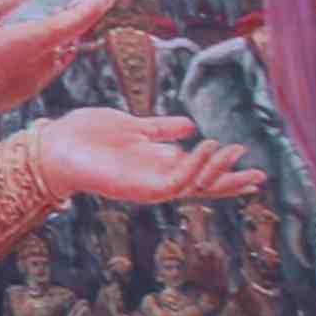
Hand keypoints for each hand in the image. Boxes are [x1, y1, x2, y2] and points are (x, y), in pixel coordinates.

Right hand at [0, 0, 120, 118]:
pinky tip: (46, 44)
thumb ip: (3, 2)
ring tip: (60, 16)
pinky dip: (56, 50)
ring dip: (66, 34)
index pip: (74, 21)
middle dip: (79, 16)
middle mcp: (41, 62)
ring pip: (63, 52)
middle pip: (71, 35)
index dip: (94, 6)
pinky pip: (52, 66)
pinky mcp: (27, 89)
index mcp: (31, 41)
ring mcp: (36, 79)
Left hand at [31, 107, 266, 209]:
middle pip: (203, 184)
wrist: (55, 143)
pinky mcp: (140, 188)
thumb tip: (190, 126)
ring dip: (215, 170)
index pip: (198, 168)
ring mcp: (149, 185)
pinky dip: (194, 167)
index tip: (248, 158)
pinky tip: (205, 146)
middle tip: (260, 176)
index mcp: (157, 162)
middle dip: (231, 181)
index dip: (223, 166)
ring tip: (232, 150)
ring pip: (194, 185)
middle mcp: (157, 177)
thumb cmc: (86, 135)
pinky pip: (175, 182)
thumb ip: (160, 129)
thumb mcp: (131, 126)